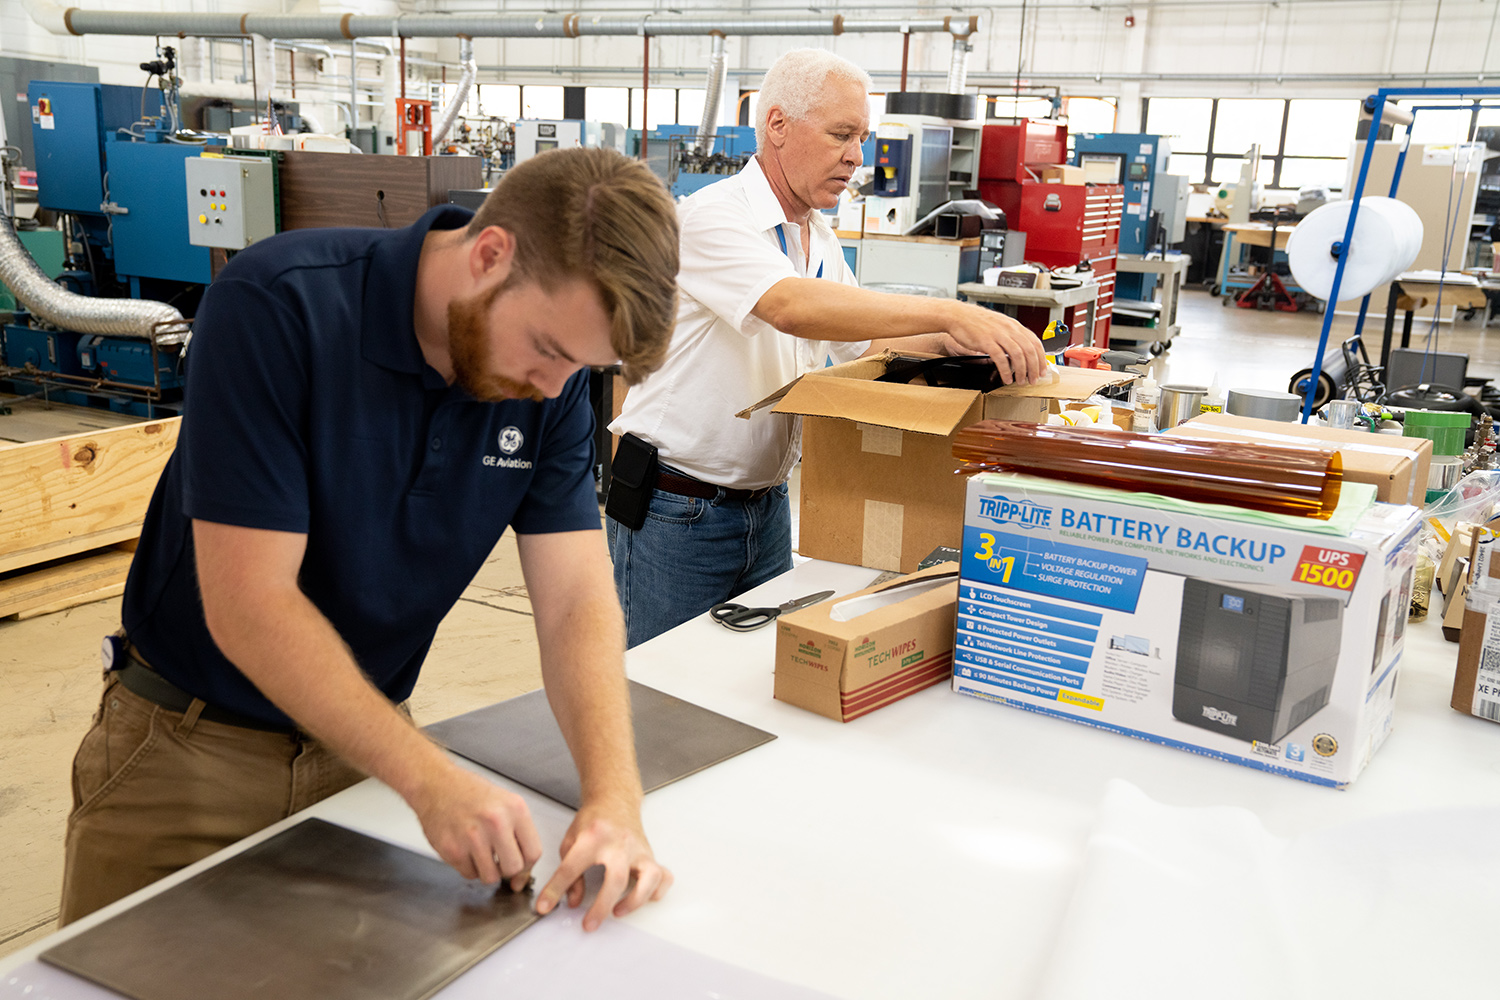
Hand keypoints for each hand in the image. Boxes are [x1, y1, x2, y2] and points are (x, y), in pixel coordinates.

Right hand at [409, 764, 542, 890]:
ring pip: (490, 877)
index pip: (533, 853)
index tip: (521, 867)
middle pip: (513, 868)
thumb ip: (519, 835)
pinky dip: (468, 867)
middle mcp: (496, 822)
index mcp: (515, 809)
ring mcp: (473, 837)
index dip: (527, 866)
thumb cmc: (471, 793)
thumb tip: (522, 876)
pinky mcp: (452, 849)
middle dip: (506, 869)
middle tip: (499, 860)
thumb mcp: (505, 803)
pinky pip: (469, 874)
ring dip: (486, 870)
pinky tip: (465, 848)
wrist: (436, 785)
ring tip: (480, 852)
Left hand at [536, 801, 671, 930]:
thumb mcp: (570, 841)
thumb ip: (568, 873)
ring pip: (649, 877)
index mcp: (593, 837)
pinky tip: (644, 898)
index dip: (555, 890)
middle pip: (615, 878)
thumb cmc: (593, 821)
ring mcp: (638, 850)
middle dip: (602, 906)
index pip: (571, 868)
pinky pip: (663, 876)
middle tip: (589, 924)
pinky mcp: (650, 855)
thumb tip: (572, 901)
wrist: (615, 801)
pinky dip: (658, 891)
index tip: (545, 906)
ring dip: (635, 900)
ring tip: (618, 911)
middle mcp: (619, 843)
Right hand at [939, 301, 1048, 384]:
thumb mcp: (999, 325)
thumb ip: (1011, 335)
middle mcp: (1009, 329)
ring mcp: (998, 335)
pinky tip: (1006, 378)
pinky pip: (1000, 358)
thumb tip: (1021, 349)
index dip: (1041, 359)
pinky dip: (1005, 371)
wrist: (958, 316)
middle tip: (1033, 380)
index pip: (1035, 342)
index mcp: (1014, 326)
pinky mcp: (986, 341)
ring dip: (1022, 371)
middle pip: (1029, 350)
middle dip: (1034, 368)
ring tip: (1021, 381)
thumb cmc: (976, 321)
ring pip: (1018, 355)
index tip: (1042, 370)